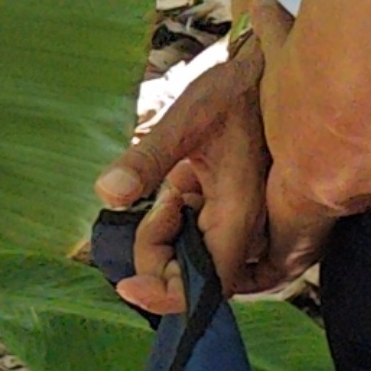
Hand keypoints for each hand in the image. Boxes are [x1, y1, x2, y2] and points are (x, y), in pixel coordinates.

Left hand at [97, 45, 277, 303]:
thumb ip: (147, 158)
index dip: (169, 297)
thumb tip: (107, 194)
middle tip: (154, 203)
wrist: (263, 73)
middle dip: (157, 253)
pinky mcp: (231, 212)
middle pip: (193, 275)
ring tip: (169, 189)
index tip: (127, 286)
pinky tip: (179, 188)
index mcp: (239, 213)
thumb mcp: (185, 120)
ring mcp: (240, 221)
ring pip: (191, 256)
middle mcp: (246, 226)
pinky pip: (195, 237)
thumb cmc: (230, 92)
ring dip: (164, 235)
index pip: (209, 285)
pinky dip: (173, 223)